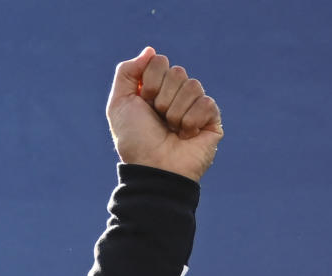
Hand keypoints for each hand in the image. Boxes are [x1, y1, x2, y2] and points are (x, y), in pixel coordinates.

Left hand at [108, 46, 222, 180]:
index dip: (149, 82)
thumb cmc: (135, 141)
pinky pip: (206, 102)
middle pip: (177, 71)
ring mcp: (195, 106)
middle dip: (162, 97)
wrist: (152, 168)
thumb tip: (151, 51)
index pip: (159, 62)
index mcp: (156, 88)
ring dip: (176, 111)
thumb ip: (127, 71)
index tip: (144, 104)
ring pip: (192, 85)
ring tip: (172, 130)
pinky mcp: (212, 119)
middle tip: (159, 119)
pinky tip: (186, 136)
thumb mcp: (119, 104)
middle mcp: (177, 95)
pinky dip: (191, 121)